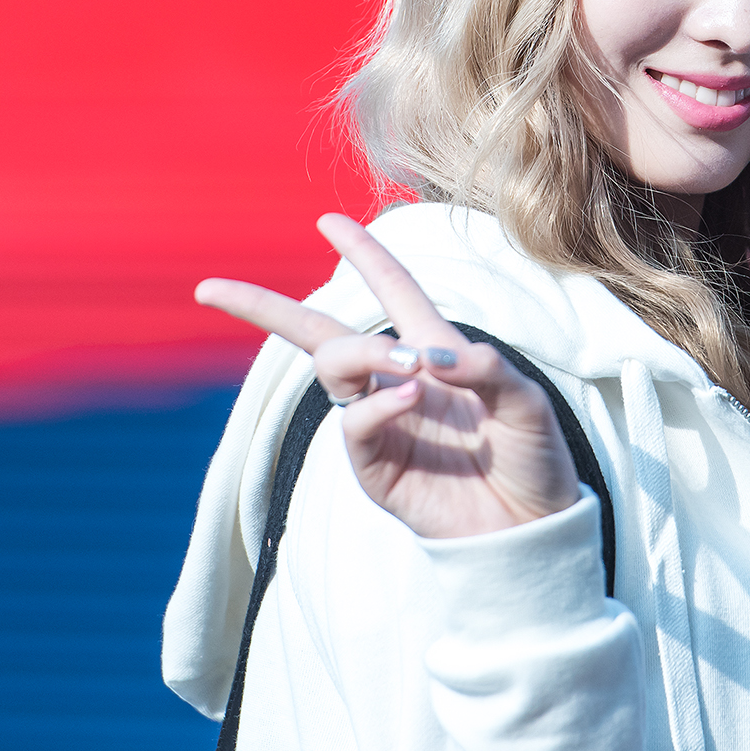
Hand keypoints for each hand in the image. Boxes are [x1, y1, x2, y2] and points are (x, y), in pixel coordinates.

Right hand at [195, 214, 581, 539]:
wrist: (534, 529)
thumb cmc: (535, 459)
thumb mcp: (526, 402)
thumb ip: (486, 369)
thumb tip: (428, 355)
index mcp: (436, 351)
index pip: (391, 289)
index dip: (362, 252)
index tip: (327, 221)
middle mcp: (398, 381)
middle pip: (318, 333)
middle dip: (263, 308)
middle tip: (214, 290)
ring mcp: (381, 424)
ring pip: (331, 368)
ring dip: (362, 352)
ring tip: (409, 365)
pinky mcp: (374, 468)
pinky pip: (353, 424)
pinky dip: (379, 403)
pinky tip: (413, 396)